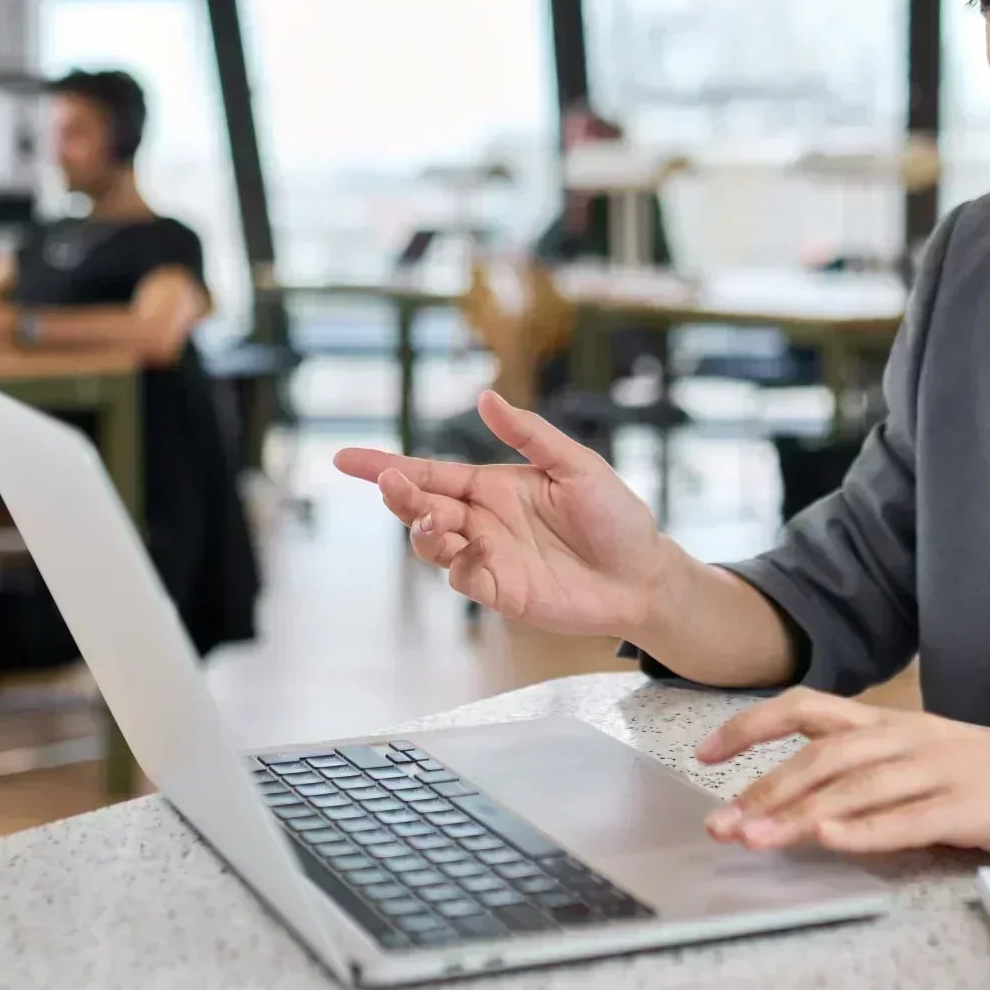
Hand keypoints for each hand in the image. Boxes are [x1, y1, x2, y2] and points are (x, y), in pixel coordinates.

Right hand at [334, 391, 671, 638]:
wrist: (643, 575)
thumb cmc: (615, 515)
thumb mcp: (576, 465)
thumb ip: (529, 435)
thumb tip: (484, 397)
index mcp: (494, 486)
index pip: (430, 472)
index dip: (386, 466)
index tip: (345, 458)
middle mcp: (482, 520)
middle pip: (421, 506)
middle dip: (399, 495)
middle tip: (391, 483)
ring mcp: (488, 558)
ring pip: (432, 544)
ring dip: (422, 529)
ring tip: (432, 517)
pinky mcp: (501, 592)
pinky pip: (463, 579)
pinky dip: (459, 564)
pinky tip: (476, 550)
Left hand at [697, 689, 989, 860]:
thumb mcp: (924, 759)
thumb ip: (870, 769)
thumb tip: (803, 798)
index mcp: (891, 723)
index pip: (805, 710)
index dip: (751, 726)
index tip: (704, 752)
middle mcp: (906, 738)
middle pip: (819, 755)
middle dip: (762, 789)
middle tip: (718, 823)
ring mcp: (938, 770)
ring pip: (853, 786)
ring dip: (798, 814)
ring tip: (755, 839)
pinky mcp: (970, 807)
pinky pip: (909, 818)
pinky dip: (866, 830)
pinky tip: (832, 840)